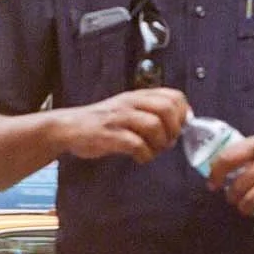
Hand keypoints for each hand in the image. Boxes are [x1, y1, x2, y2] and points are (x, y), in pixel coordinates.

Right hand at [59, 89, 189, 163]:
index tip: (180, 127)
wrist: (69, 127)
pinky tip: (140, 157)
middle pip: (167, 109)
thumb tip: (180, 128)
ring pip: (154, 125)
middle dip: (174, 129)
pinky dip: (144, 155)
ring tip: (153, 151)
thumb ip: (151, 114)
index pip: (174, 95)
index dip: (184, 113)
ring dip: (160, 144)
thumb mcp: (128, 110)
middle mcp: (131, 103)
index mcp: (138, 96)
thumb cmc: (102, 123)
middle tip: (167, 142)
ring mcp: (120, 117)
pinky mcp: (110, 134)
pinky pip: (137, 144)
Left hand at [209, 128, 253, 227]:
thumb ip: (252, 153)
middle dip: (232, 197)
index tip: (213, 184)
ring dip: (246, 208)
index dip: (216, 174)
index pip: (228, 158)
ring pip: (253, 200)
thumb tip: (228, 169)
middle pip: (240, 185)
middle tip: (234, 199)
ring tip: (246, 208)